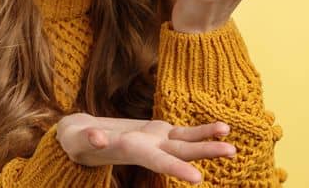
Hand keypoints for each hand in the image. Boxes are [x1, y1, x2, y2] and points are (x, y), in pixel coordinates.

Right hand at [56, 112, 236, 184]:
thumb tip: (96, 138)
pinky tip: (224, 129)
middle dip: (205, 152)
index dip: (176, 168)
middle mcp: (148, 149)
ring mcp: (156, 142)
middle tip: (231, 152)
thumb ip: (86, 138)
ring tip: (231, 141)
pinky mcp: (159, 132)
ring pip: (187, 143)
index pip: (157, 161)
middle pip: (180, 152)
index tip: (197, 179)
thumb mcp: (76, 139)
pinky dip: (203, 130)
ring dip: (209, 142)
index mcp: (130, 151)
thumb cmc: (76, 139)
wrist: (84, 139)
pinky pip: (184, 132)